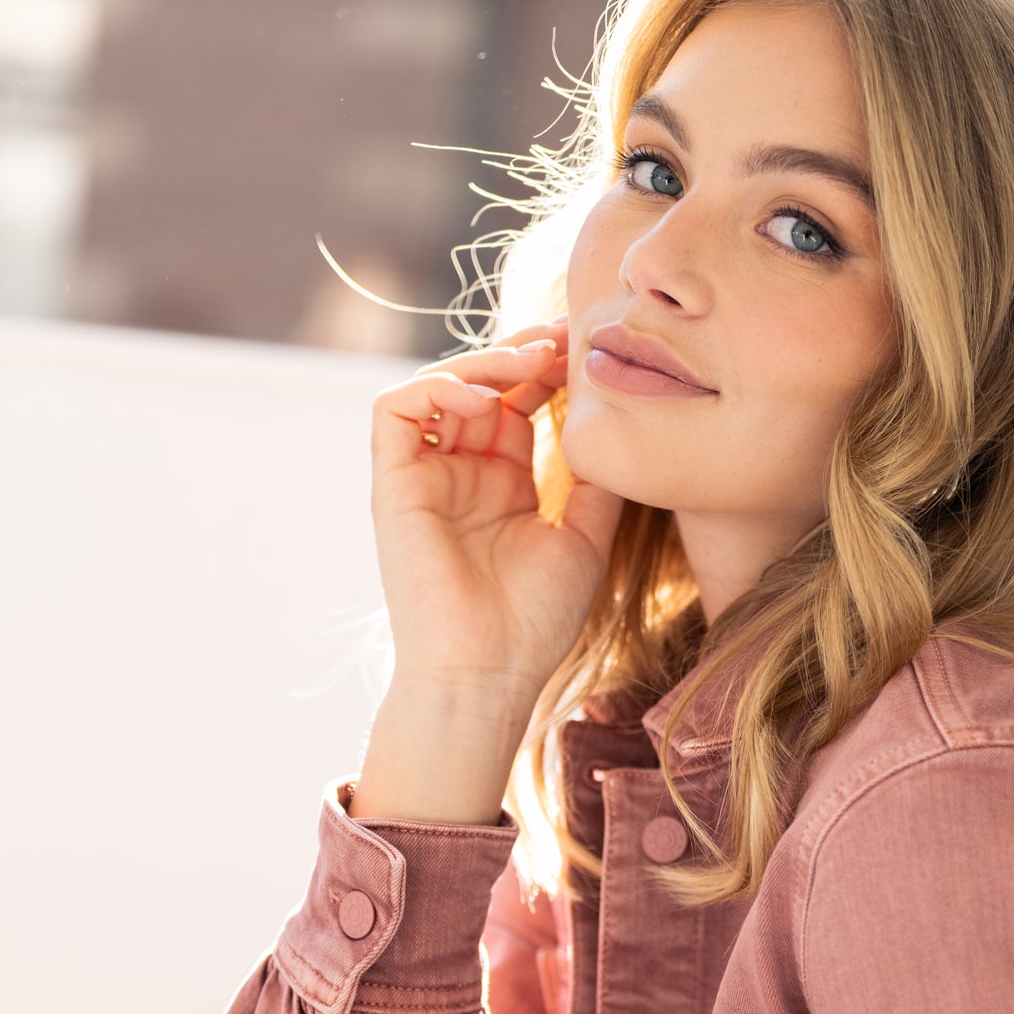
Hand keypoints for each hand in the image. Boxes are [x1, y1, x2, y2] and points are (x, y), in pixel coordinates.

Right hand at [367, 316, 623, 701]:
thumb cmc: (535, 621)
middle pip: (480, 384)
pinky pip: (395, 411)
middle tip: (563, 340)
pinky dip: (434, 388)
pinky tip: (484, 398)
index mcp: (502, 484)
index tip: (585, 353)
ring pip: (438, 386)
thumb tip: (622, 429)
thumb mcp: (585, 538)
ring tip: (531, 363)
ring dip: (483, 363)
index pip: (517, 403)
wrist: (488, 672)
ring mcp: (423, 476)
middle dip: (520, 354)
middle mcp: (459, 473)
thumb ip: (598, 483)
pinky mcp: (391, 485)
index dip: (547, 372)